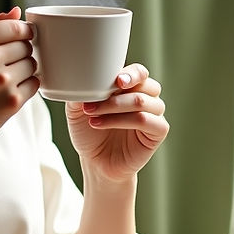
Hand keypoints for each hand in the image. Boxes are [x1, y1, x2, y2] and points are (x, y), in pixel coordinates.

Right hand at [0, 6, 38, 157]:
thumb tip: (16, 11)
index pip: (16, 26)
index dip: (22, 33)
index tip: (20, 40)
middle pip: (26, 45)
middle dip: (21, 53)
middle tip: (6, 65)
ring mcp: (1, 80)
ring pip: (33, 64)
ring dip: (25, 70)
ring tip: (5, 79)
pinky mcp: (11, 102)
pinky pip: (34, 84)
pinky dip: (27, 86)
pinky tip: (9, 91)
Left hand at [64, 63, 167, 184]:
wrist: (94, 162)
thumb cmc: (88, 132)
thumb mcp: (77, 109)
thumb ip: (79, 92)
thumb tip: (78, 79)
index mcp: (130, 88)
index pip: (139, 72)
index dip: (131, 73)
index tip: (116, 80)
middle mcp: (145, 99)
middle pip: (145, 84)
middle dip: (120, 90)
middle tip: (96, 98)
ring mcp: (153, 115)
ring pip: (142, 101)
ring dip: (114, 106)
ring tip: (91, 114)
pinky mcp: (157, 133)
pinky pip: (147, 121)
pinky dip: (121, 121)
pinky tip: (100, 124)